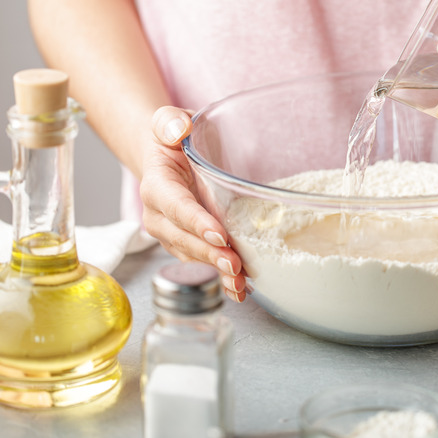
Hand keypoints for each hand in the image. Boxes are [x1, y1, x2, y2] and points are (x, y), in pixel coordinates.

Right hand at [140, 106, 248, 302]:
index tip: (219, 234)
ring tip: (240, 284)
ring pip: (192, 256)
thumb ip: (169, 121)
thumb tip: (178, 128)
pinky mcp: (187, 245)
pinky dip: (219, 277)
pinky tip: (239, 289)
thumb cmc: (172, 139)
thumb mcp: (169, 122)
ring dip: (216, 271)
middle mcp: (159, 216)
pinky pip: (201, 263)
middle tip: (235, 264)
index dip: (195, 221)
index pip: (175, 205)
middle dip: (209, 254)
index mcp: (157, 185)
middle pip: (183, 239)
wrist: (168, 158)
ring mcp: (172, 234)